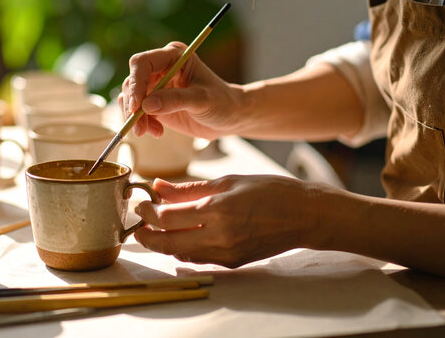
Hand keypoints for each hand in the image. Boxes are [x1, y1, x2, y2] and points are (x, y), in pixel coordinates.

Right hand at [119, 41, 247, 139]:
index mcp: (173, 56)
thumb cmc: (221, 102)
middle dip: (133, 106)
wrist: (229, 117)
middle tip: (139, 128)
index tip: (137, 106)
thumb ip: (175, 100)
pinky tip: (157, 132)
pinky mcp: (154, 103)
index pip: (142, 63)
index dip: (136, 83)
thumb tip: (146, 105)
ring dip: (136, 118)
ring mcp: (156, 85)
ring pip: (130, 98)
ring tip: (152, 132)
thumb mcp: (202, 100)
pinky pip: (137, 112)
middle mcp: (160, 67)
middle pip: (132, 82)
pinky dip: (142, 124)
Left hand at [133, 176, 317, 267]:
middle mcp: (219, 236)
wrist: (305, 215)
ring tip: (158, 228)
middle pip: (167, 243)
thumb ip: (189, 189)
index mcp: (217, 210)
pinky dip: (183, 249)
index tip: (141, 205)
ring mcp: (226, 253)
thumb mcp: (227, 181)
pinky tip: (182, 235)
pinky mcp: (232, 262)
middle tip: (139, 225)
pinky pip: (198, 259)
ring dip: (164, 243)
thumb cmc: (270, 191)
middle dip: (147, 235)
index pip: (167, 217)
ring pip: (180, 254)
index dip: (148, 212)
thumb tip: (158, 187)